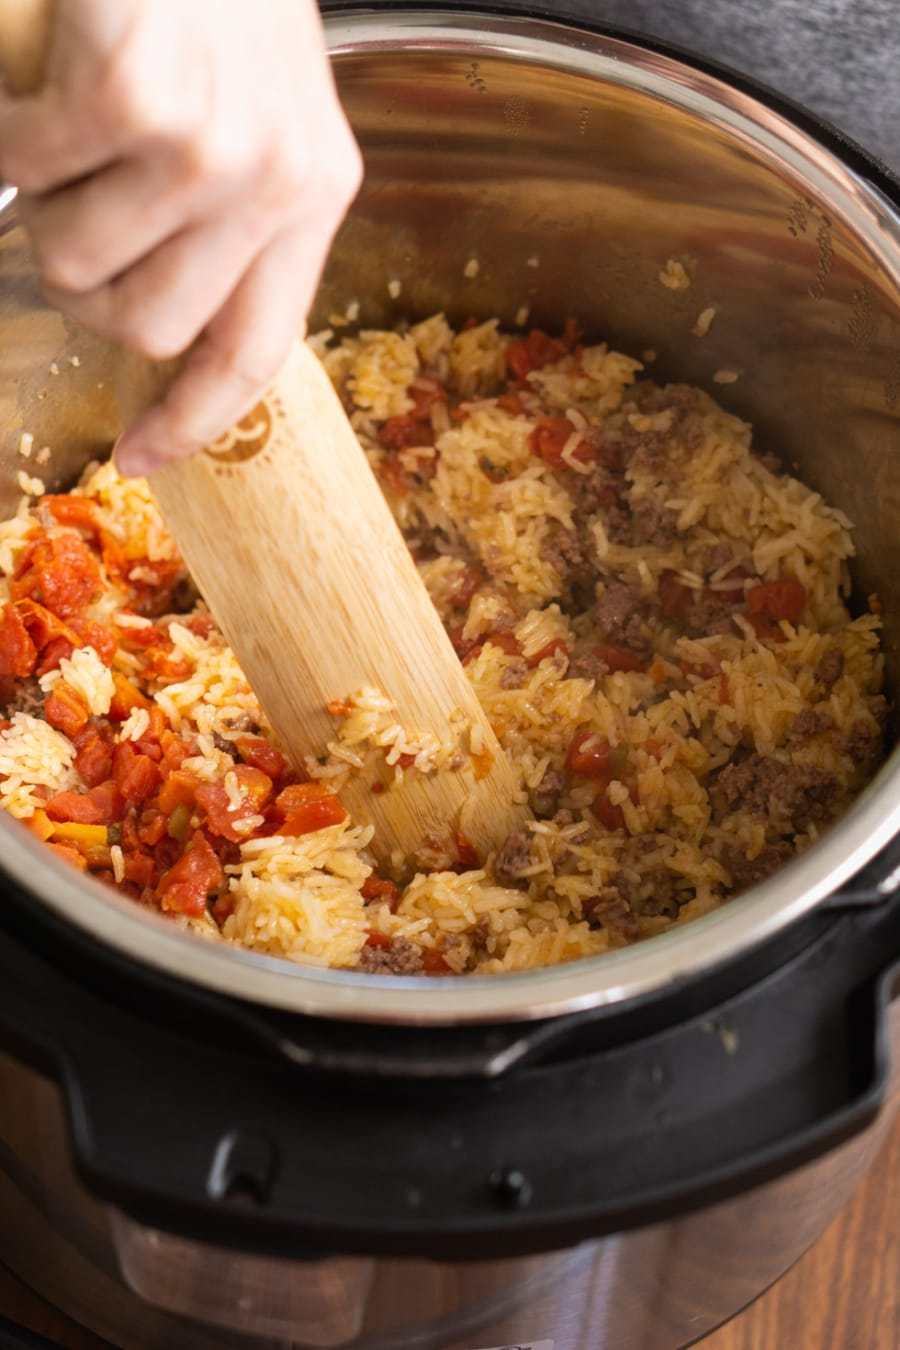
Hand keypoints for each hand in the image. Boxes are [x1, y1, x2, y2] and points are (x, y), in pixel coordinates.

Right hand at [0, 0, 361, 475]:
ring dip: (43, 205)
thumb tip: (155, 320)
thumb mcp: (266, 112)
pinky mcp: (134, 96)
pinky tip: (32, 87)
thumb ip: (233, 215)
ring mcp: (207, 144)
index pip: (256, 349)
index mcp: (317, 195)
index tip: (142, 455)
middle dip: (85, 287)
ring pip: (77, 259)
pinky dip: (5, 132)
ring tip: (65, 134)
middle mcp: (275, 181)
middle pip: (149, 325)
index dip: (192, 417)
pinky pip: (26, 166)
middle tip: (71, 219)